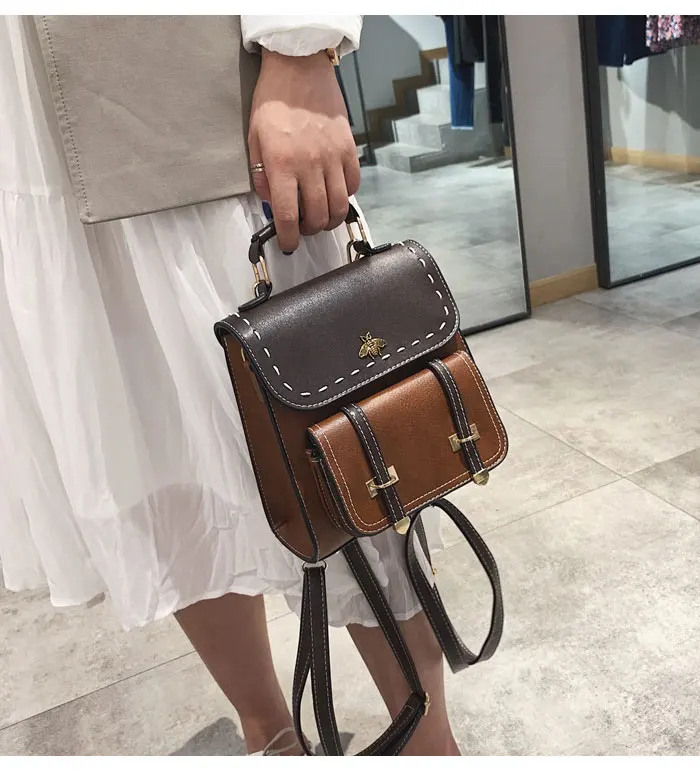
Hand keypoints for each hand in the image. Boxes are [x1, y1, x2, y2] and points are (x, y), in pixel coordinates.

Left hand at [248, 50, 360, 252]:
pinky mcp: (349, 149)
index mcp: (282, 163)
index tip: (288, 243)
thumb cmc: (274, 101)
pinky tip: (334, 194)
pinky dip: (345, 197)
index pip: (288, 215)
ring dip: (329, 220)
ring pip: (339, 206)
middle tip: (303, 228)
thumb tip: (272, 201)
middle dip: (309, 231)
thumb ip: (262, 174)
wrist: (300, 67)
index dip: (288, 237)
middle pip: (317, 216)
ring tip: (320, 218)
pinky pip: (353, 185)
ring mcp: (333, 157)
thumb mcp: (254, 138)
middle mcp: (310, 165)